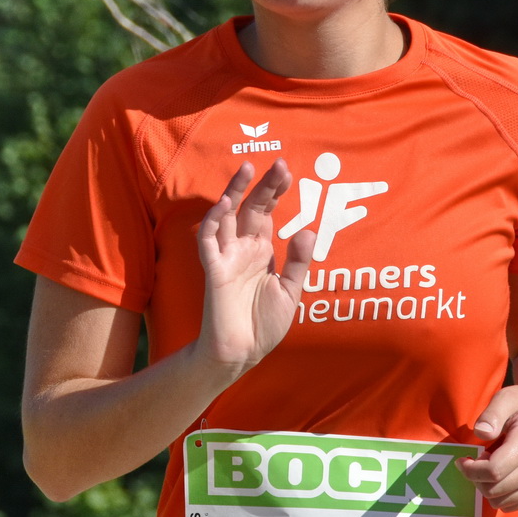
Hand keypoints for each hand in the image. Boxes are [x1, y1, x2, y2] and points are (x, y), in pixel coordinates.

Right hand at [191, 160, 314, 381]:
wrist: (242, 353)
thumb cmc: (262, 324)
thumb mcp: (291, 292)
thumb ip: (299, 262)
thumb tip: (308, 230)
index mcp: (260, 251)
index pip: (266, 213)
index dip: (275, 192)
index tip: (287, 171)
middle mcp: (242, 249)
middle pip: (250, 208)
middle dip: (263, 186)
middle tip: (279, 164)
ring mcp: (226, 258)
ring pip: (226, 217)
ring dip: (234, 192)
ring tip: (246, 168)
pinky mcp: (214, 271)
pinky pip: (208, 242)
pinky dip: (214, 222)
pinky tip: (224, 206)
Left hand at [457, 376, 517, 510]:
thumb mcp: (507, 397)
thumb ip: (492, 414)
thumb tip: (480, 433)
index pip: (493, 471)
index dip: (470, 470)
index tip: (462, 460)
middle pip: (495, 490)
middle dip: (476, 479)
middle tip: (475, 461)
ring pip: (502, 501)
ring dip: (487, 487)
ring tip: (489, 466)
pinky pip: (513, 505)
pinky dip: (500, 495)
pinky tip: (500, 476)